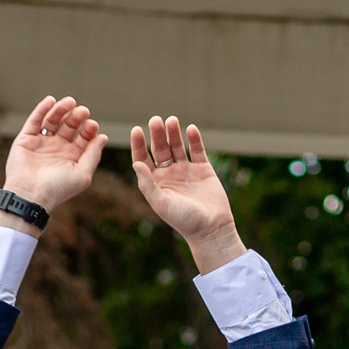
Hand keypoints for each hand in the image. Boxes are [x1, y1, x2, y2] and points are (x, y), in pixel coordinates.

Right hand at [1, 95, 104, 219]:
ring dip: (61, 109)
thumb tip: (103, 137)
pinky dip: (42, 109)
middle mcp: (57, 148)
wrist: (30, 196)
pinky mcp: (26, 140)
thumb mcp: (82, 174)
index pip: (83, 137)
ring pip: (52, 120)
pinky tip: (51, 101)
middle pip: (69, 126)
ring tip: (70, 102)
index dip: (88, 129)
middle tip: (83, 111)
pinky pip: (35, 121)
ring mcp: (41, 143)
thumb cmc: (58, 189)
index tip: (92, 125)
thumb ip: (93, 155)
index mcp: (71, 157)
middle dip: (76, 117)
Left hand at [131, 116, 245, 273]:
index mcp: (156, 182)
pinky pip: (197, 150)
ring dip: (173, 133)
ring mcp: (186, 170)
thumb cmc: (183, 220)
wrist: (211, 228)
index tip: (137, 130)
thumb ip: (148, 184)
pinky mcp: (204, 169)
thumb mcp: (161, 203)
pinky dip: (194, 139)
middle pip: (160, 149)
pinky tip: (190, 129)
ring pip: (177, 146)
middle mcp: (169, 174)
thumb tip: (136, 163)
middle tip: (155, 120)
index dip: (138, 145)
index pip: (143, 159)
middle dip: (157, 134)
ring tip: (172, 120)